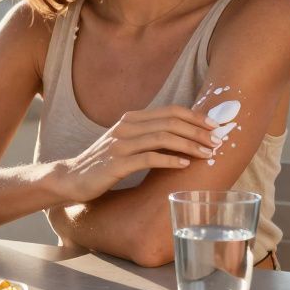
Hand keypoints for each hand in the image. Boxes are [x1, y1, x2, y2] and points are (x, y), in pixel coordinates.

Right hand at [54, 105, 218, 202]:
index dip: (195, 117)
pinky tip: (184, 165)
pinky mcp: (116, 163)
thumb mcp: (127, 144)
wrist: (72, 179)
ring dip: (189, 145)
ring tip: (207, 154)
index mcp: (131, 119)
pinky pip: (149, 158)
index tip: (214, 126)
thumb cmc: (104, 164)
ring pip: (163, 137)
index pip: (170, 111)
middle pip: (170, 121)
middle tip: (217, 142)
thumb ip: (149, 136)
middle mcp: (126, 127)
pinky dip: (170, 160)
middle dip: (198, 131)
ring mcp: (120, 144)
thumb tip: (182, 137)